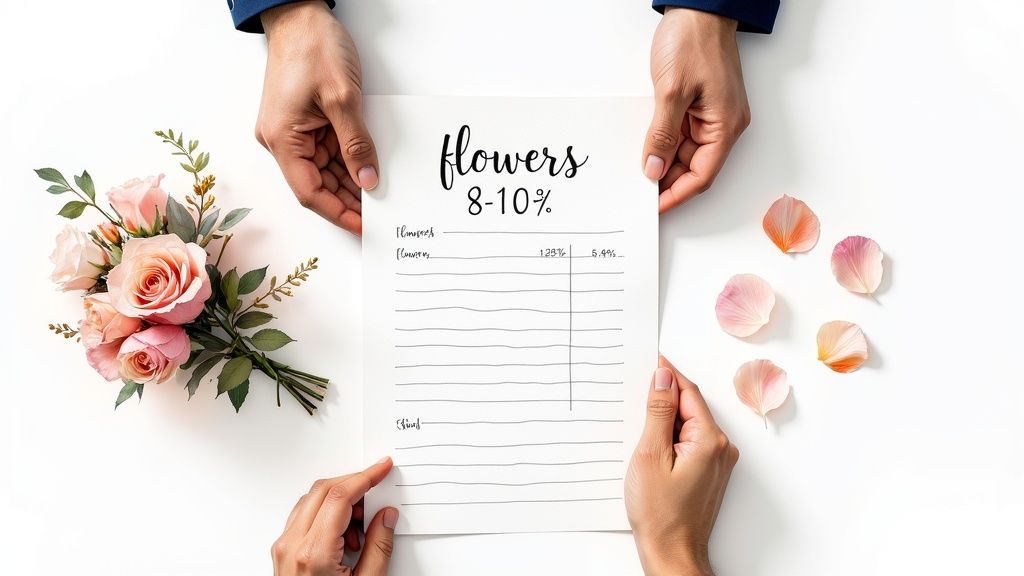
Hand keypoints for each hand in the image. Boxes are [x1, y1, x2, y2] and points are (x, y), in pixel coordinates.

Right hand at [257, 0, 378, 234]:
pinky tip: (367, 169)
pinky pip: (326, 151)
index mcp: (282, 139)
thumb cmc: (313, 46)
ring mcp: (292, 131)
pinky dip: (346, 162)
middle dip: (347, 200)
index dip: (338, 212)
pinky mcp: (303, 122)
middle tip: (379, 214)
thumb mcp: (342, 98)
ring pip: (323, 170)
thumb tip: (367, 180)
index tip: (363, 226)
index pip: (309, 192)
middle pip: (316, 184)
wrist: (301, 14)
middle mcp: (281, 140)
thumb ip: (356, 144)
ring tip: (378, 194)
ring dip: (348, 182)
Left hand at [271, 458, 398, 574]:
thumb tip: (386, 516)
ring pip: (312, 500)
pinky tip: (344, 535)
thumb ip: (379, 546)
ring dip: (340, 502)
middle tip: (377, 493)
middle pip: (323, 491)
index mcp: (313, 554)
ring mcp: (283, 548)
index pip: (339, 497)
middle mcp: (292, 546)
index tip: (381, 468)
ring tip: (360, 529)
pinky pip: (304, 516)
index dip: (364, 477)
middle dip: (353, 484)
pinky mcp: (282, 551)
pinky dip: (327, 514)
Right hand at [625, 357, 739, 575]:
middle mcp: (721, 448)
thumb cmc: (660, 513)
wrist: (671, 553)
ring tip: (639, 426)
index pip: (688, 392)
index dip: (667, 374)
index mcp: (710, 440)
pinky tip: (652, 445)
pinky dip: (671, 437)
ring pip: (689, 424)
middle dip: (664, 397)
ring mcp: (718, 461)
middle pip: (690, 406)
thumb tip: (663, 377)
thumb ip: (659, 413)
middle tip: (634, 391)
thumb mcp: (650, 454)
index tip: (649, 359)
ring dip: (666, 419)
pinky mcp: (710, 472)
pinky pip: (691, 441)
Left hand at [644, 8, 749, 212]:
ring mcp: (712, 115)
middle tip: (637, 192)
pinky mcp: (700, 105)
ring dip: (663, 163)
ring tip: (637, 172)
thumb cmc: (694, 40)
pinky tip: (645, 148)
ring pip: (686, 153)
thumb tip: (654, 169)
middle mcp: (723, 125)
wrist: (699, 7)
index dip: (676, 195)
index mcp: (725, 126)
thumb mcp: (671, 91)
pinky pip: (682, 134)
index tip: (654, 207)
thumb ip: (662, 134)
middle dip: (667, 181)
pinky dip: (664, 144)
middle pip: (693, 168)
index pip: (701, 176)